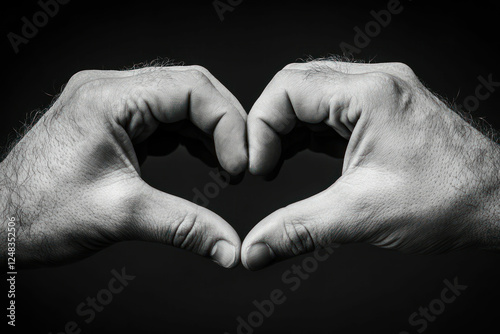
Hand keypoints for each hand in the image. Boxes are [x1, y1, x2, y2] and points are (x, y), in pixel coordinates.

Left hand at [0, 66, 246, 267]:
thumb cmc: (38, 212)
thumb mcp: (120, 215)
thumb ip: (184, 227)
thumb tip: (230, 248)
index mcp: (108, 97)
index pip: (191, 88)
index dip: (227, 124)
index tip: (240, 167)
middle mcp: (111, 90)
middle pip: (191, 90)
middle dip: (225, 126)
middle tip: (242, 166)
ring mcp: (114, 104)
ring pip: (181, 103)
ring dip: (211, 133)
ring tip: (228, 167)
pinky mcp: (117, 121)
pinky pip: (166, 119)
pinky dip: (191, 138)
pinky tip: (206, 160)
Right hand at [242, 60, 499, 269]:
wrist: (498, 203)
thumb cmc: (449, 200)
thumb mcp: (361, 215)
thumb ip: (297, 229)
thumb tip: (252, 249)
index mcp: (370, 93)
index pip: (288, 89)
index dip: (260, 127)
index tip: (258, 167)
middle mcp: (375, 83)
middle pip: (296, 85)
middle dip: (270, 125)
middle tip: (263, 165)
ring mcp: (380, 95)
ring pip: (311, 96)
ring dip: (286, 128)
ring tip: (274, 165)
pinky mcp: (381, 111)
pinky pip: (330, 111)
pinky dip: (307, 133)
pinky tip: (296, 157)